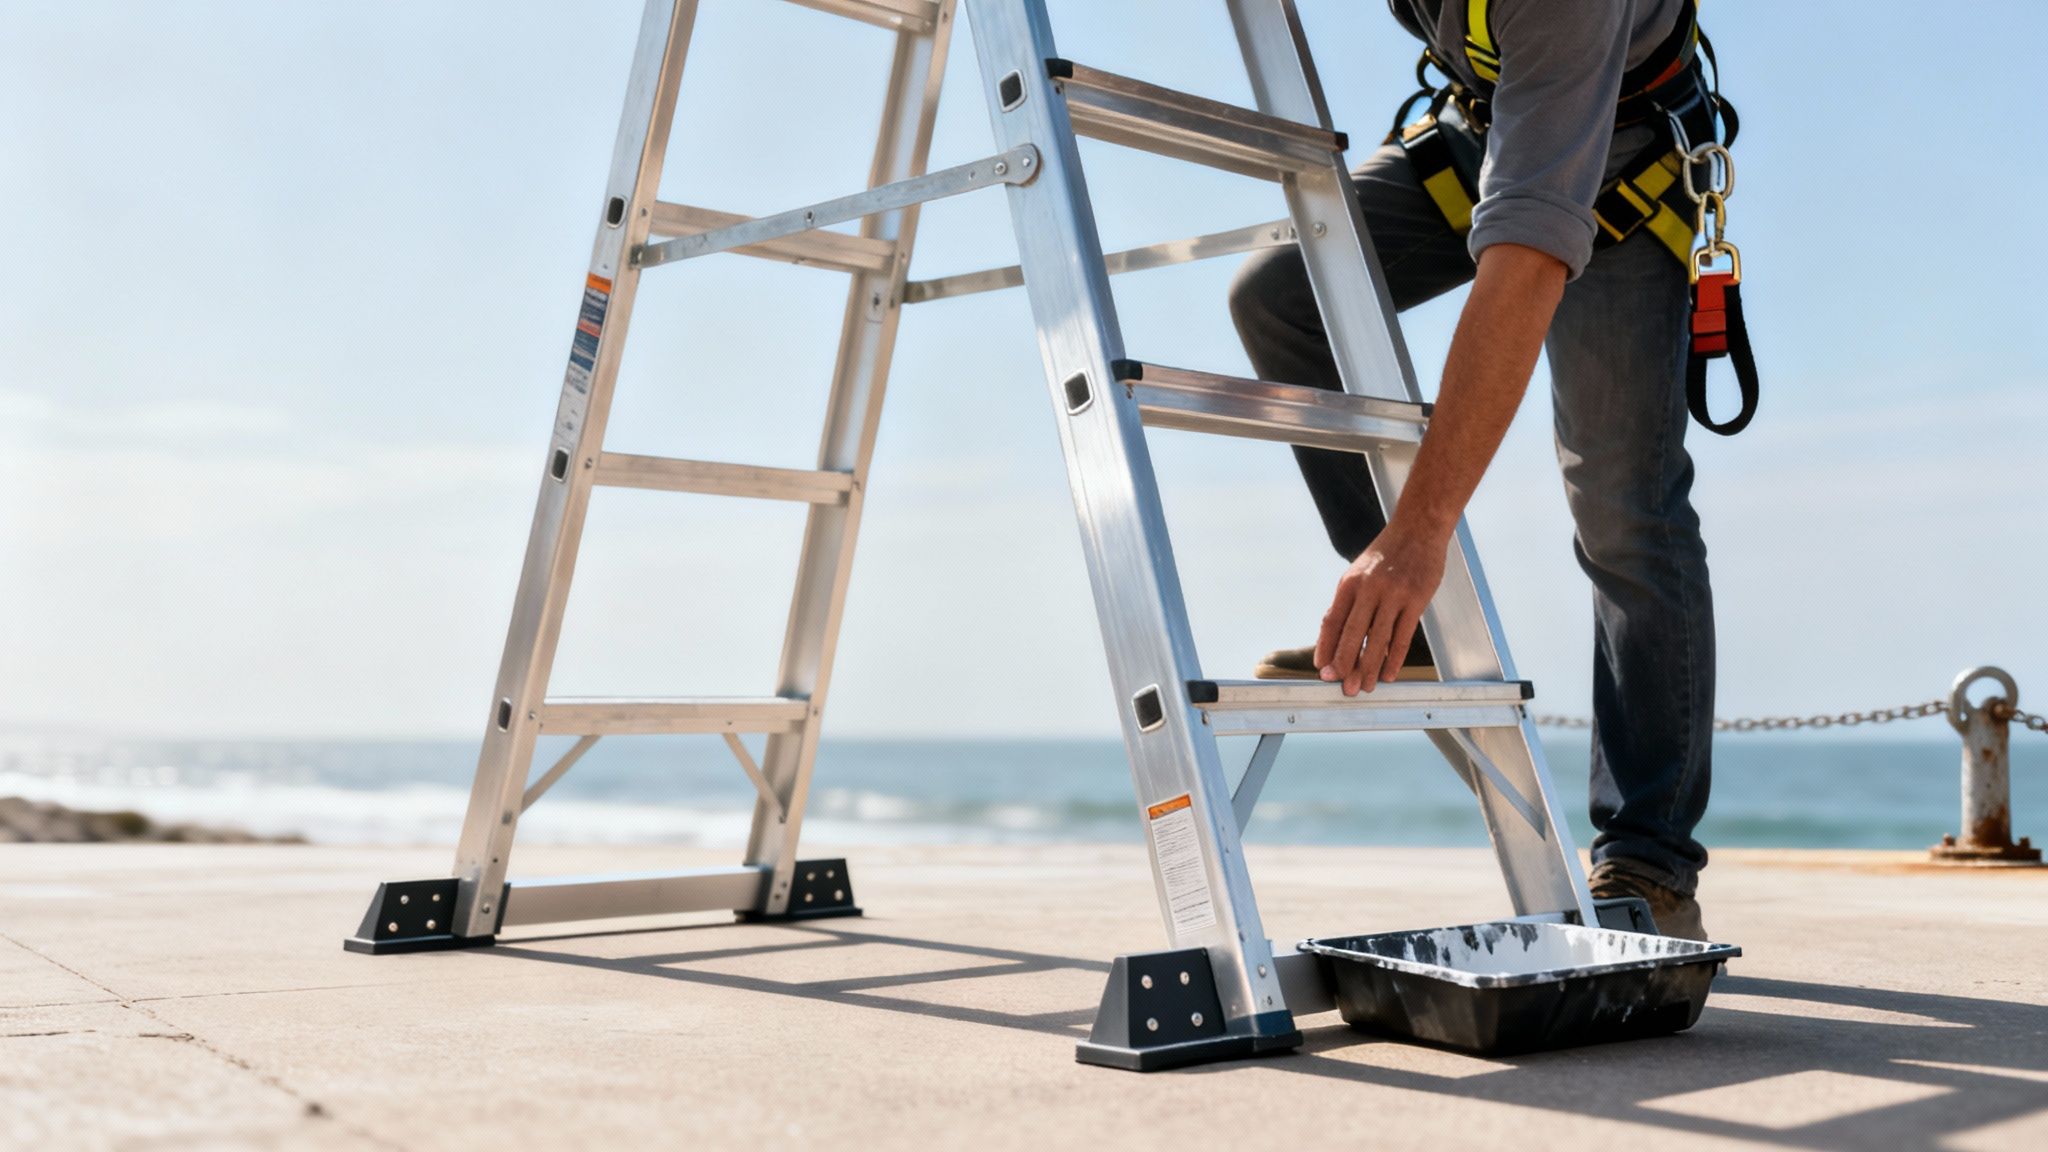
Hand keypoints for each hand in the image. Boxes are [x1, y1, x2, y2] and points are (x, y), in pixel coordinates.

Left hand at [1315, 524, 1449, 694]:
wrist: (1419, 529)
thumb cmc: (1386, 554)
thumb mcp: (1359, 571)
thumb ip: (1348, 601)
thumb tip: (1333, 635)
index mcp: (1350, 582)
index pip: (1332, 621)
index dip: (1326, 647)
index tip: (1322, 669)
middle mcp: (1369, 588)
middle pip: (1353, 633)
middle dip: (1346, 664)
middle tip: (1343, 688)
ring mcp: (1394, 594)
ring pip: (1378, 639)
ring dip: (1370, 667)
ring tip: (1366, 686)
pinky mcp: (1416, 599)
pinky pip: (1403, 635)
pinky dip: (1394, 658)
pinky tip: (1389, 673)